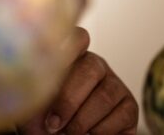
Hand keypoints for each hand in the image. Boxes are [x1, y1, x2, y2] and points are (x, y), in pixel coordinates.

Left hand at [19, 27, 137, 134]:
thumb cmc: (45, 120)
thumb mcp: (34, 106)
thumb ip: (35, 95)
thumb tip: (35, 93)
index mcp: (69, 58)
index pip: (76, 38)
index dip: (71, 42)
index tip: (55, 57)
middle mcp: (94, 66)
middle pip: (90, 67)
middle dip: (69, 100)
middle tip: (53, 123)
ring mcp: (114, 84)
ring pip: (105, 95)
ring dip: (83, 120)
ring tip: (68, 132)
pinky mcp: (129, 106)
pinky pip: (121, 114)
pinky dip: (101, 130)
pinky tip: (88, 134)